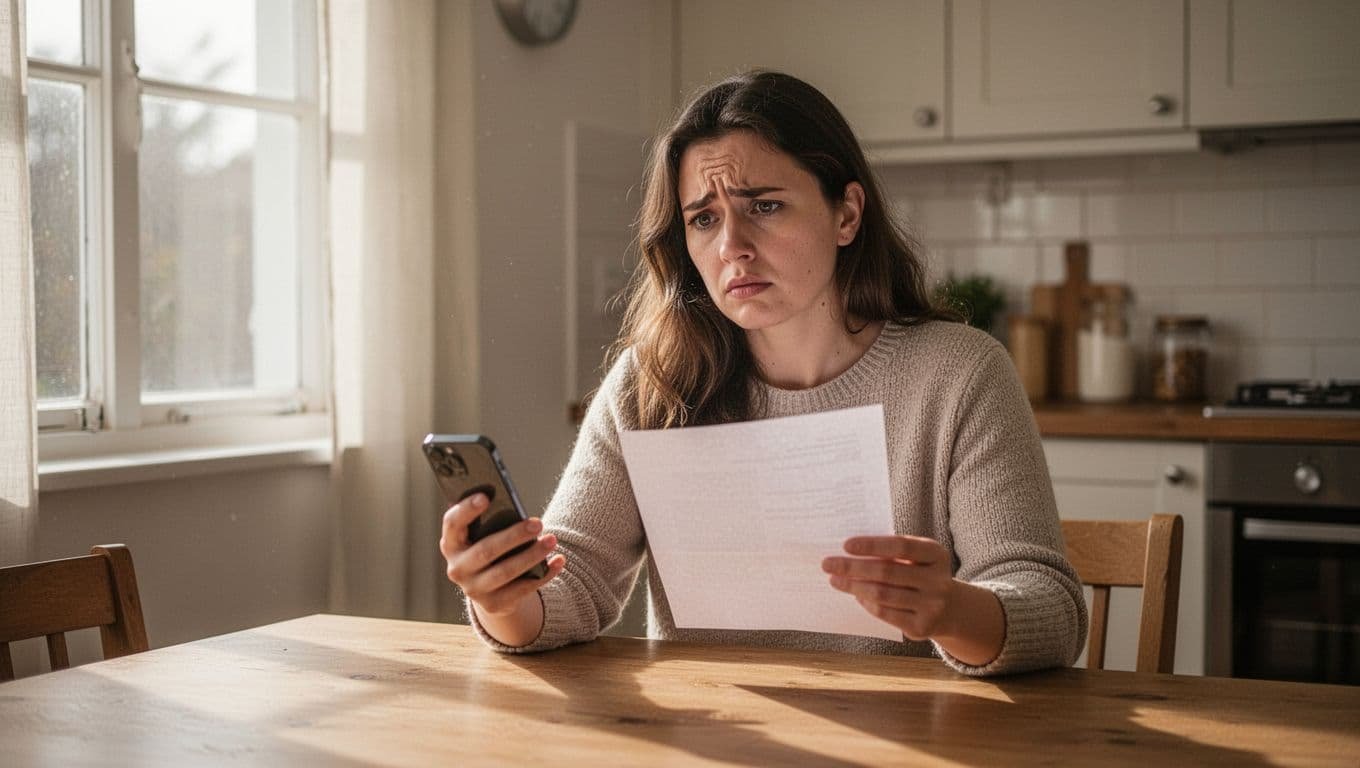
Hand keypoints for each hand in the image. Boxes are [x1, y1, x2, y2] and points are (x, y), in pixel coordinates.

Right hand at [440, 493, 565, 616]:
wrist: (490, 589)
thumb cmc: (489, 548)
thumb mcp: (483, 535)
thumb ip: (491, 523)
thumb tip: (516, 511)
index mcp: (451, 543)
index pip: (453, 524)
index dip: (466, 510)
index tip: (486, 497)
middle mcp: (457, 568)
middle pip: (485, 551)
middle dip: (513, 536)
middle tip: (537, 523)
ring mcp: (473, 589)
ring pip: (505, 572)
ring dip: (531, 555)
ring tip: (551, 540)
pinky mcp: (493, 605)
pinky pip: (522, 589)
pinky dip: (544, 574)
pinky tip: (558, 561)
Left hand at [821, 535, 958, 640]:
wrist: (952, 609)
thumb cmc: (922, 574)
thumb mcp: (917, 558)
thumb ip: (892, 553)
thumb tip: (849, 552)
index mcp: (936, 555)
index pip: (901, 546)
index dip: (872, 545)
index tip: (846, 545)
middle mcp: (938, 581)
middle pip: (887, 572)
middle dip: (852, 567)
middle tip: (827, 563)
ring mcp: (932, 606)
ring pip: (882, 594)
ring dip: (853, 586)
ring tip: (835, 580)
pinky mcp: (922, 627)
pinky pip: (885, 613)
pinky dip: (866, 603)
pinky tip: (856, 595)